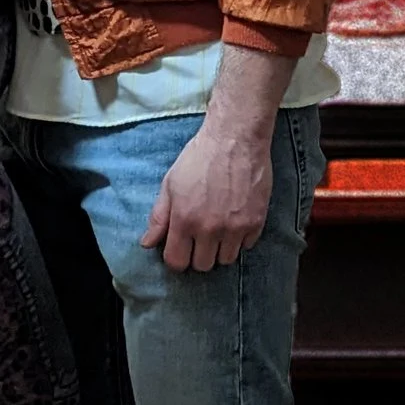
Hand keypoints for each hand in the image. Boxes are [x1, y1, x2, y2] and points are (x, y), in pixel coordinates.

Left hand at [141, 112, 272, 271]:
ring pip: (226, 260)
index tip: (180, 249)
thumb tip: (147, 243)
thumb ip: (159, 217)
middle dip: (198, 255)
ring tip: (218, 230)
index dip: (176, 258)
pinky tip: (235, 220)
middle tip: (200, 238)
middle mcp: (210, 229)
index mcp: (185, 220)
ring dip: (220, 249)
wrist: (235, 139)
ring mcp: (235, 228)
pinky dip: (240, 239)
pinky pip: (246, 246)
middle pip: (202, 265)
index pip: (177, 262)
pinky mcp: (256, 222)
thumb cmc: (200, 158)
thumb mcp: (171, 184)